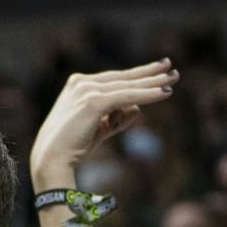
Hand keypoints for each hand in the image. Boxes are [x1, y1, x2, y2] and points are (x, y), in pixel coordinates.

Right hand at [28, 63, 178, 193]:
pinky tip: (165, 94)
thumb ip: (116, 119)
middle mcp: (81, 83)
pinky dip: (148, 95)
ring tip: (174, 78)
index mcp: (78, 85)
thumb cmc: (71, 147)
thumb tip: (137, 108)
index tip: (157, 71)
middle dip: (149, 73)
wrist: (52, 159)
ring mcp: (87, 91)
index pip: (114, 79)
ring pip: (128, 86)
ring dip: (153, 83)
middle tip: (170, 67)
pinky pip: (127, 97)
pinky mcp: (93, 102)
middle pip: (123, 77)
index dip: (137, 75)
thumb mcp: (98, 130)